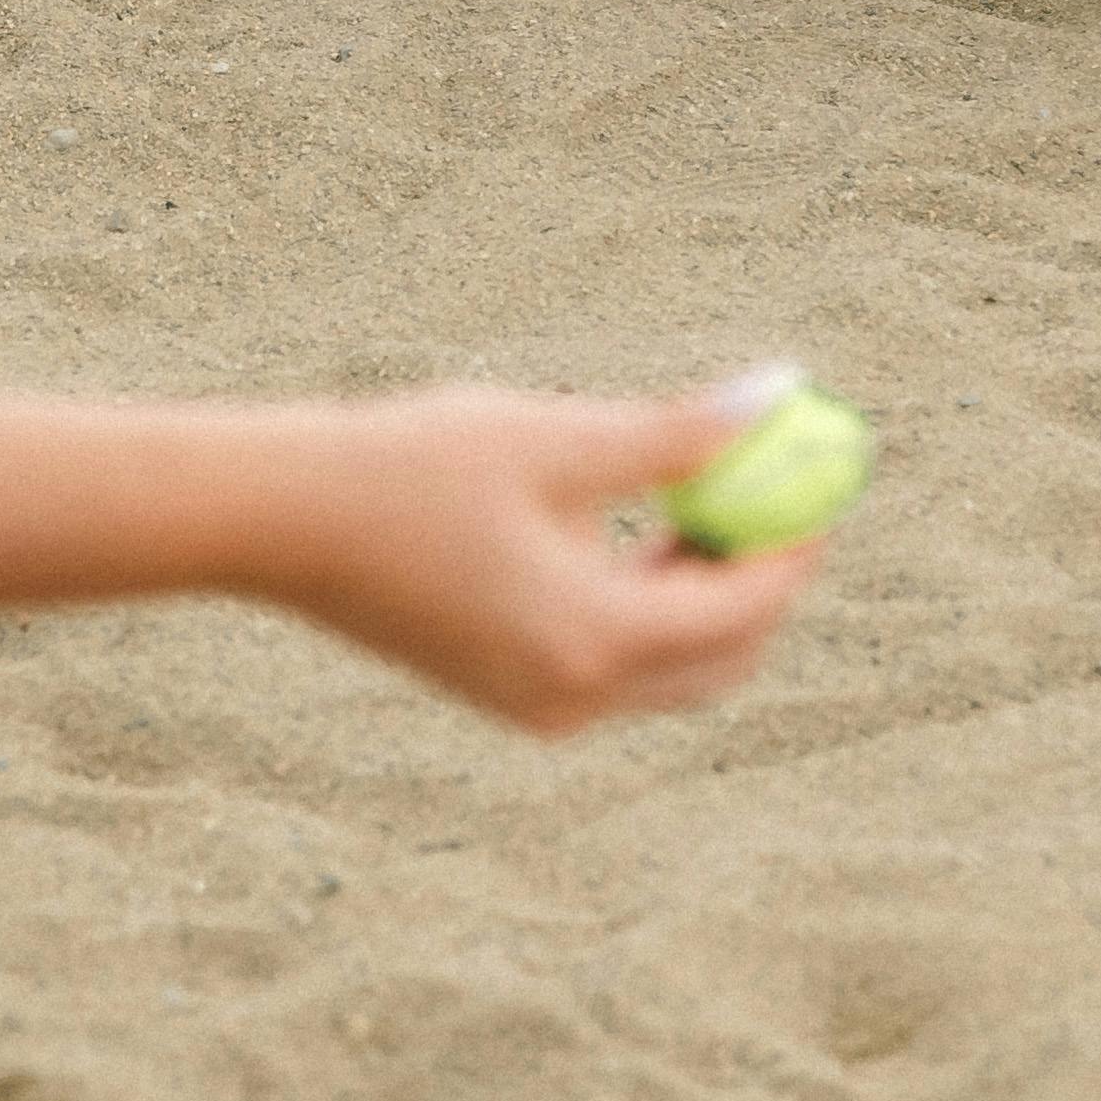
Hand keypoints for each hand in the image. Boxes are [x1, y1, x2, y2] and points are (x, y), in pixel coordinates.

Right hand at [246, 382, 824, 735]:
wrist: (281, 520)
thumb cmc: (411, 467)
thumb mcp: (555, 439)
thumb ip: (675, 433)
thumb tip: (781, 391)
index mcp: (593, 639)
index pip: (743, 609)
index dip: (794, 543)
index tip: (819, 480)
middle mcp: (573, 697)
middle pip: (720, 660)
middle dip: (760, 584)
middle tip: (778, 499)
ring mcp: (536, 708)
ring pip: (668, 670)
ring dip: (702, 597)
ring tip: (703, 500)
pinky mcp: (505, 695)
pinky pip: (612, 667)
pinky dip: (644, 611)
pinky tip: (634, 533)